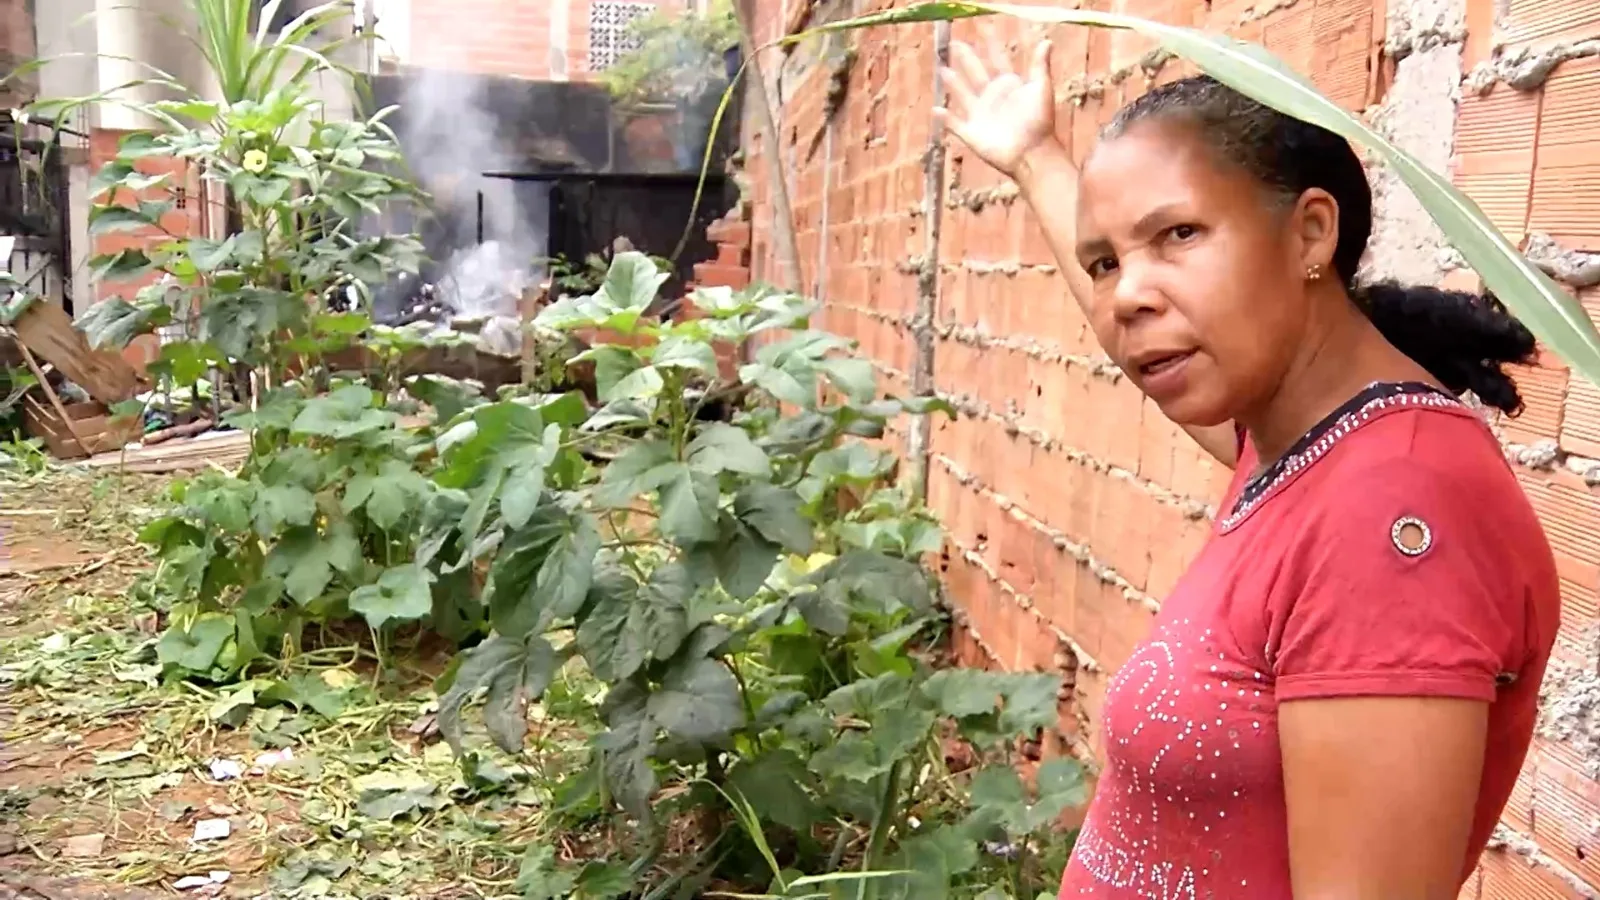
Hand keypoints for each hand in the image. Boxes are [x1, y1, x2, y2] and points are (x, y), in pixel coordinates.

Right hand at [936, 25, 1060, 178]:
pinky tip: (935, 110)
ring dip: (953, 83)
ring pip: (963, 95)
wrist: (1032, 153)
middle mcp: (992, 98)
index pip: (996, 60)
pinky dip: (945, 119)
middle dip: (966, 59)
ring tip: (942, 70)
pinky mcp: (972, 134)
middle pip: (975, 73)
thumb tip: (1046, 40)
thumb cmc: (1040, 121)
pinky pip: (955, 125)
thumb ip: (1040, 65)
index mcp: (1008, 86)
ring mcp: (981, 116)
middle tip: (955, 44)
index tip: (983, 29)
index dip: (990, 46)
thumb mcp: (1041, 89)